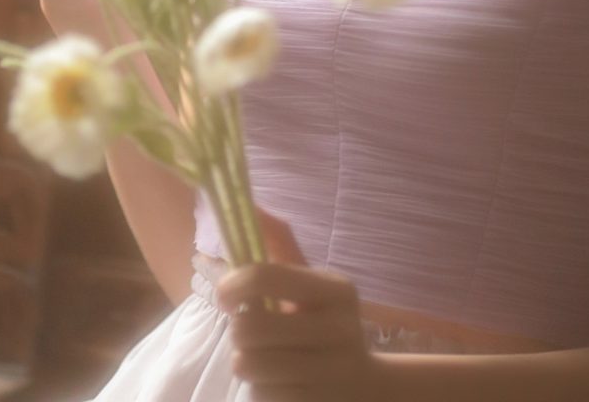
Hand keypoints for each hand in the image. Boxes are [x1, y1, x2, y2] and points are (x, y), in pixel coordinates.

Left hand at [217, 206, 382, 401]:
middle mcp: (337, 331)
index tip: (226, 294)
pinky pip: (259, 394)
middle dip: (238, 329)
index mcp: (336, 290)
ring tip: (265, 355)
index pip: (266, 277)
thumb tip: (249, 206)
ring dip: (246, 359)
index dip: (232, 284)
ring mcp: (327, 375)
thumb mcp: (312, 284)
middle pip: (248, 328)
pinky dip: (260, 387)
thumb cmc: (325, 323)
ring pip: (246, 364)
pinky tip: (280, 380)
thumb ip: (280, 245)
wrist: (362, 386)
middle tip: (251, 327)